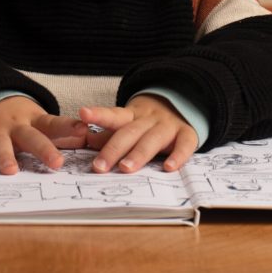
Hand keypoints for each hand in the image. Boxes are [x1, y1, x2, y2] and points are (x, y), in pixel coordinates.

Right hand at [0, 96, 87, 174]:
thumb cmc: (26, 120)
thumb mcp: (44, 122)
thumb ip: (65, 132)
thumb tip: (94, 138)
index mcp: (37, 122)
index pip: (56, 125)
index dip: (70, 128)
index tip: (85, 131)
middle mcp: (17, 125)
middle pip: (32, 137)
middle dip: (44, 150)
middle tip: (56, 164)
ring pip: (0, 144)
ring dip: (4, 156)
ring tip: (10, 171)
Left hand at [79, 94, 197, 173]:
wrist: (182, 104)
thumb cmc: (147, 121)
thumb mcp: (128, 123)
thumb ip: (109, 134)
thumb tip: (86, 142)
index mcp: (131, 115)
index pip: (113, 114)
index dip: (98, 114)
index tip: (83, 114)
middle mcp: (149, 119)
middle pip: (129, 132)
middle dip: (113, 149)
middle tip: (99, 167)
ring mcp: (169, 126)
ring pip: (152, 139)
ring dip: (139, 154)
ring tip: (125, 168)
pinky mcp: (187, 134)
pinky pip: (184, 144)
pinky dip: (178, 155)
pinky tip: (168, 168)